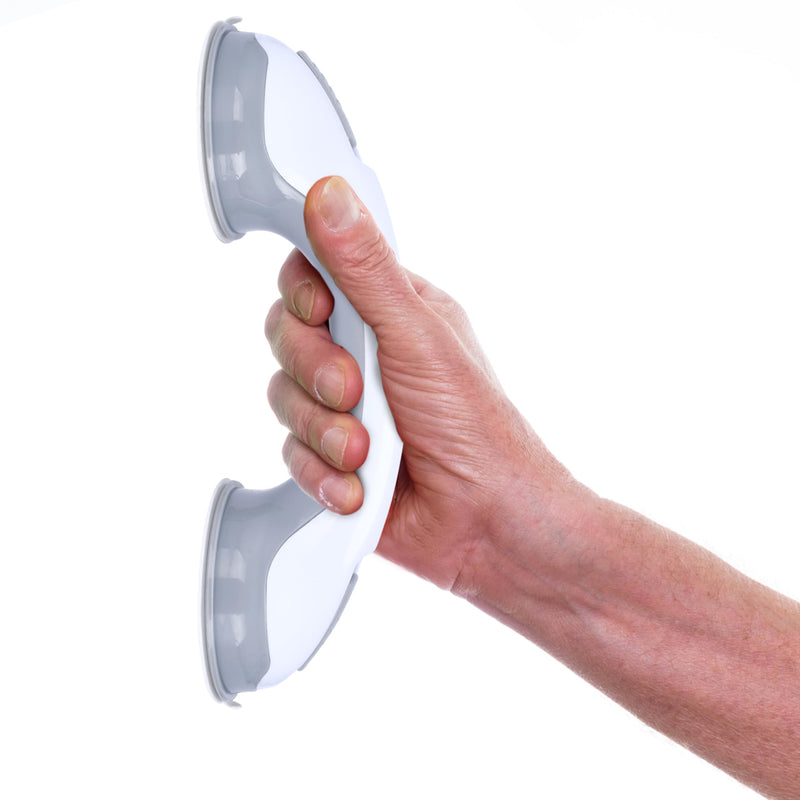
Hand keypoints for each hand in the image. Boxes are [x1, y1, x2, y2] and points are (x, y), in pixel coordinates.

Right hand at [265, 176, 574, 589]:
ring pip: (282, 398)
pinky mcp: (329, 459)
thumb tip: (327, 194)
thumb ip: (365, 269)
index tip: (322, 311)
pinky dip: (323, 475)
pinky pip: (291, 455)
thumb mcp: (417, 336)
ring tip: (365, 452)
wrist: (486, 521)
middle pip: (286, 336)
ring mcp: (342, 409)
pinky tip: (358, 488)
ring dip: (323, 431)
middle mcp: (360, 354)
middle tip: (353, 391)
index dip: (303, 293)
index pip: (313, 275)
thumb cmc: (473, 424)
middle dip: (314, 370)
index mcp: (387, 312)